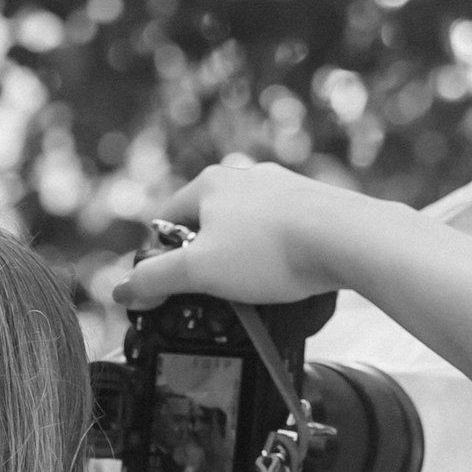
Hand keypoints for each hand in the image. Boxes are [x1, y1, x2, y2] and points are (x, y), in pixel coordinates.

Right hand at [111, 157, 345, 313]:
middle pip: (208, 226)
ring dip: (246, 261)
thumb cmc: (273, 250)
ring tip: (258, 290)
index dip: (163, 259)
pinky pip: (284, 235)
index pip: (166, 221)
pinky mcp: (315, 205)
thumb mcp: (200, 272)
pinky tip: (289, 277)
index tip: (173, 288)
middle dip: (208, 261)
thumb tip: (122, 290)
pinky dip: (280, 258)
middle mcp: (245, 177)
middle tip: (219, 294)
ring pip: (249, 231)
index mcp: (209, 183)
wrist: (348, 239)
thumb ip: (156, 280)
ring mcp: (283, 188)